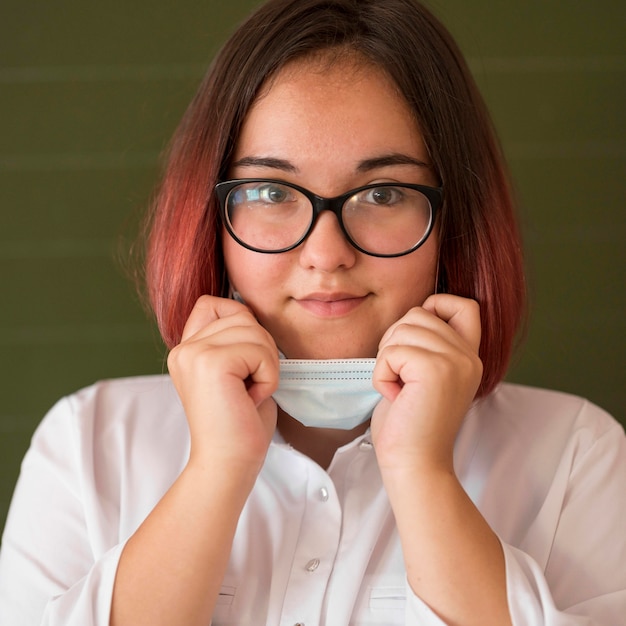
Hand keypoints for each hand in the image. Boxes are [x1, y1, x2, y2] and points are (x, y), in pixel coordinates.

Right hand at [167, 295, 279, 472]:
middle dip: (261, 349)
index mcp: (186, 349)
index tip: (243, 364)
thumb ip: (236, 339)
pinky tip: (251, 398)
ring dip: (266, 365)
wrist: (228, 465)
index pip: (213, 303)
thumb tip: (252, 311)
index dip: (240, 323)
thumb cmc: (240, 424)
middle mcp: (183, 348)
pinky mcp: (210, 362)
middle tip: (249, 386)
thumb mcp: (236, 372)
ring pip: (255, 331)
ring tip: (249, 393)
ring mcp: (193, 353)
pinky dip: (268, 376)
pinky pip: (260, 351)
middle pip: (241, 314)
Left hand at [371, 294, 482, 472]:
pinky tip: (394, 396)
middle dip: (395, 340)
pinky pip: (391, 352)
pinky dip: (381, 374)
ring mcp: (455, 361)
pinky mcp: (435, 370)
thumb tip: (412, 314)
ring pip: (402, 328)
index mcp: (469, 356)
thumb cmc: (410, 423)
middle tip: (400, 376)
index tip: (416, 339)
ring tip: (399, 388)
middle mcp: (468, 356)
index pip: (465, 305)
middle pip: (418, 313)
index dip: (436, 306)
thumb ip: (428, 345)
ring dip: (386, 359)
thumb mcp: (425, 375)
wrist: (414, 463)